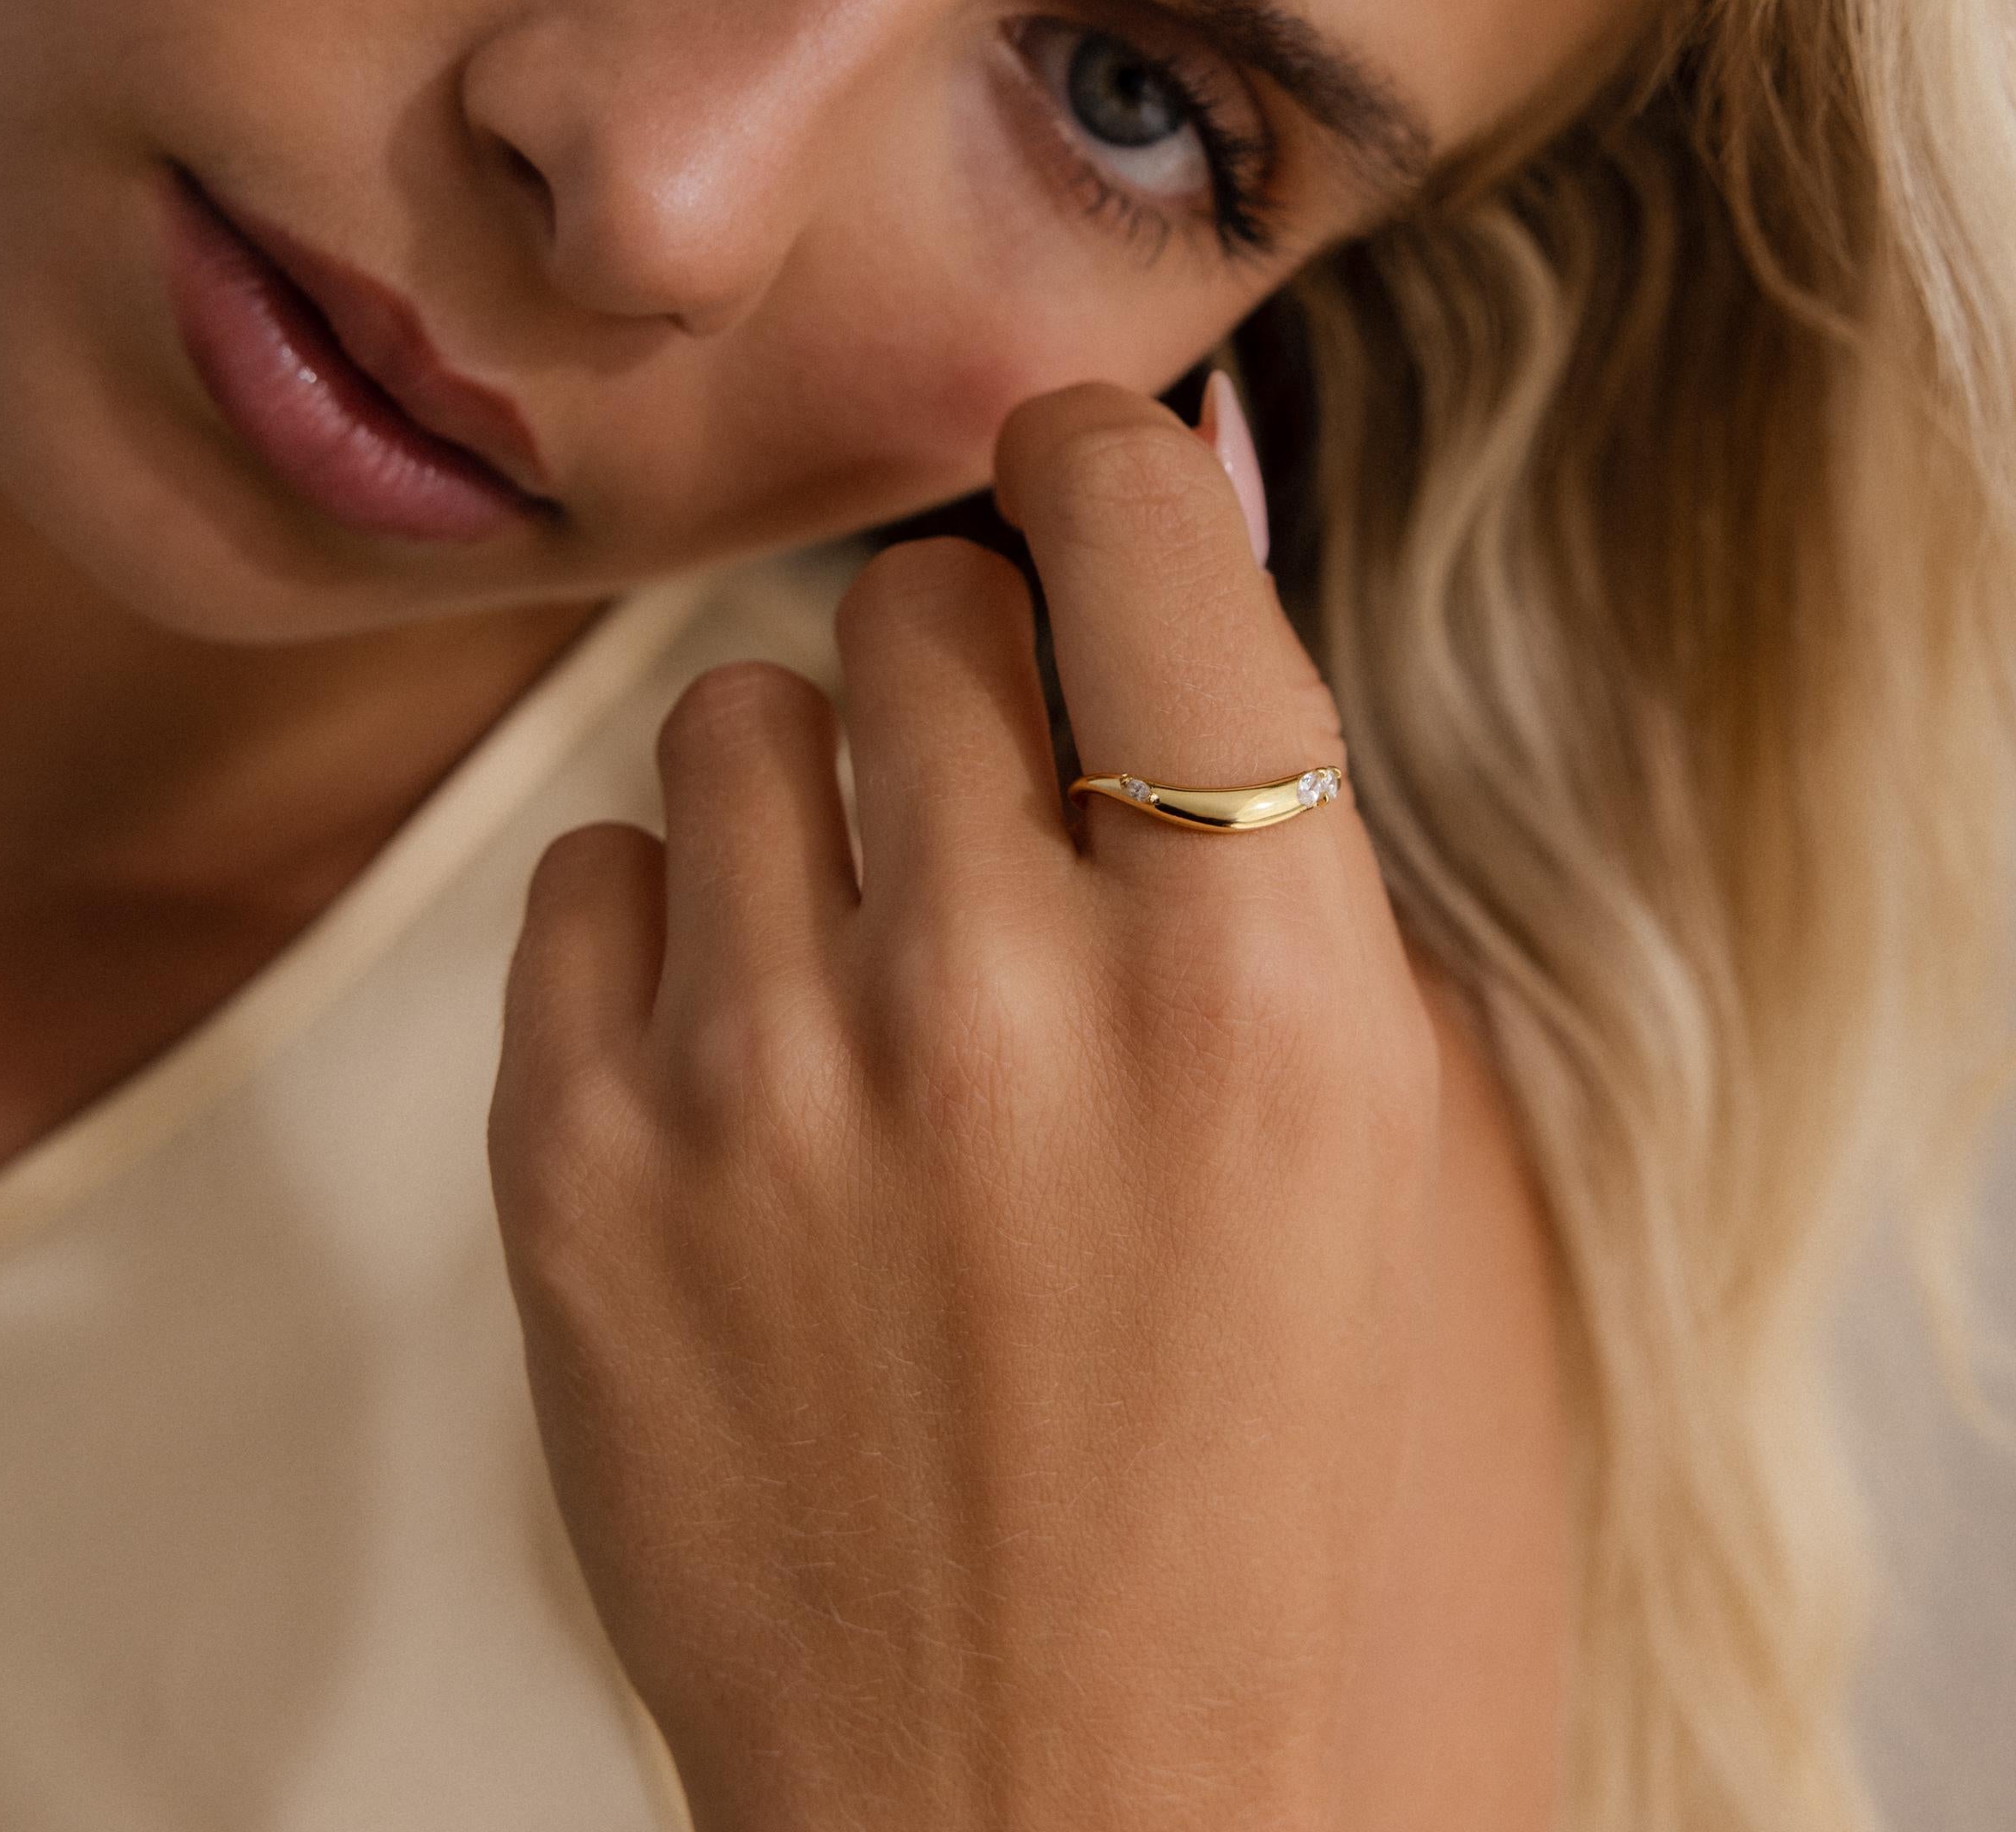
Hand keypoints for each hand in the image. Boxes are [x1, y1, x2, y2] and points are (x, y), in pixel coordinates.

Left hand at [489, 381, 1443, 1831]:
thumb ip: (1302, 862)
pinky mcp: (584, 1205)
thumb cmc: (1342, 1550)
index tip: (1080, 473)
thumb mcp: (1431, 1174)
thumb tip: (1188, 569)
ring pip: (738, 720)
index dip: (1101, 464)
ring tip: (892, 944)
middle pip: (918, 608)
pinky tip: (766, 1053)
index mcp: (1264, 997)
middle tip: (1019, 788)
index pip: (1133, 543)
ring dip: (831, 790)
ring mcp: (765, 1106)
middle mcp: (1000, 1016)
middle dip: (982, 660)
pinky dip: (680, 927)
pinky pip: (590, 883)